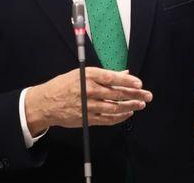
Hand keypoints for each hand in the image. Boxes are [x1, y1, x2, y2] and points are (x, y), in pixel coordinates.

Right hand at [24, 68, 152, 134]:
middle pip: (117, 94)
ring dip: (130, 107)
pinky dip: (119, 117)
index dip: (128, 82)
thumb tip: (124, 74)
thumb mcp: (82, 74)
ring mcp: (89, 106)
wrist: (46, 103)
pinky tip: (127, 114)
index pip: (113, 78)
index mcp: (88, 76)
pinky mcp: (87, 119)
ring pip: (115, 108)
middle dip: (135, 95)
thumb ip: (104, 75)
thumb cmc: (64, 85)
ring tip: (140, 105)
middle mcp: (89, 91)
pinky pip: (107, 119)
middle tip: (147, 95)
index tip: (139, 84)